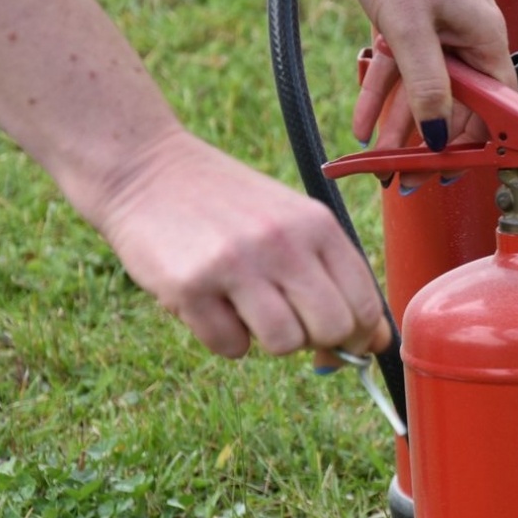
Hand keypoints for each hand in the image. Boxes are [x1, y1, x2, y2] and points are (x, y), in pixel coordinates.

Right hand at [91, 129, 389, 358]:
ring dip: (267, 339)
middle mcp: (282, 242)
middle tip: (289, 320)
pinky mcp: (190, 287)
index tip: (344, 340)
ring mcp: (235, 264)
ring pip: (283, 344)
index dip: (359, 335)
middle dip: (315, 340)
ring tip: (246, 307)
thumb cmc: (227, 205)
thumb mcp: (289, 221)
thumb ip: (331, 275)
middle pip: (331, 329)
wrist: (145, 169)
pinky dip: (223, 337)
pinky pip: (230, 347)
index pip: (364, 304)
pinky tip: (210, 302)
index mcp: (316, 224)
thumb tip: (371, 344)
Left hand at [327, 0, 515, 151]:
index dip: (482, 140)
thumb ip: (427, 85)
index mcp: (485, 37)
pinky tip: (364, 124)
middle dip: (432, 141)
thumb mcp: (409, 29)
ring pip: (425, 91)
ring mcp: (440, 31)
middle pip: (458, 103)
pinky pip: (402, 70)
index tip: (459, 168)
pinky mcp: (414, 24)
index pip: (499, 103)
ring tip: (381, 161)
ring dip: (402, 125)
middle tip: (411, 177)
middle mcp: (468, 36)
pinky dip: (383, 94)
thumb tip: (440, 133)